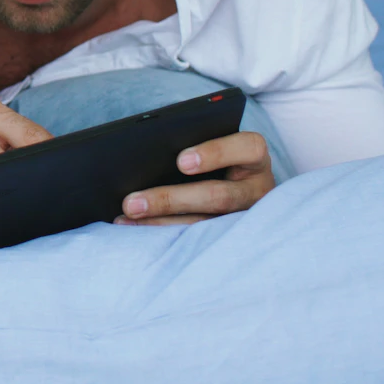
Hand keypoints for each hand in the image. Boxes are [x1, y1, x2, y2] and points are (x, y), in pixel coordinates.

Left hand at [117, 130, 274, 225]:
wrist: (239, 183)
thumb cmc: (217, 154)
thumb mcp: (214, 143)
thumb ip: (192, 143)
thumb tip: (144, 150)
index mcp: (254, 156)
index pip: (248, 148)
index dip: (215, 153)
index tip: (180, 162)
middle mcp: (257, 189)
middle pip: (218, 196)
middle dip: (170, 200)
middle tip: (131, 203)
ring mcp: (247, 218)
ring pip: (206, 226)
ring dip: (161, 223)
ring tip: (126, 218)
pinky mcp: (232, 236)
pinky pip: (197, 240)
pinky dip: (164, 233)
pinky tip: (134, 229)